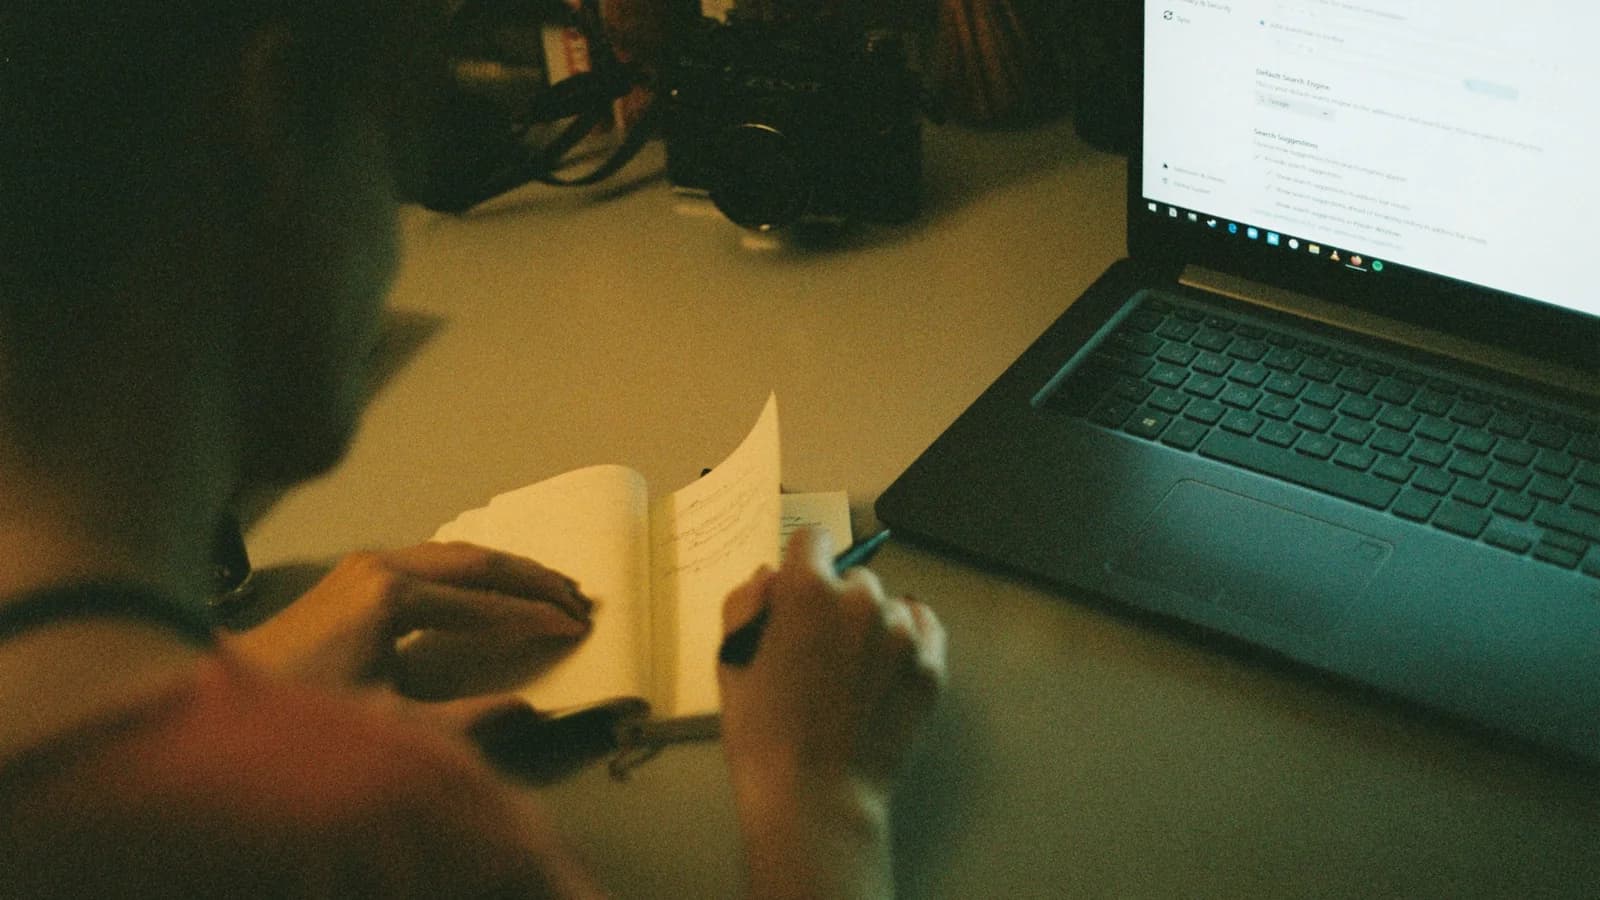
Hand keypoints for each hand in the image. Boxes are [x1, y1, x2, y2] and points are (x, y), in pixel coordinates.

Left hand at [227, 541, 592, 702]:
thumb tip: (524, 708)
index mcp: (392, 594)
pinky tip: (493, 589)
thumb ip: (462, 719)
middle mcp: (380, 565)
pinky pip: (432, 561)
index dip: (536, 618)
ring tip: (551, 589)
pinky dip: (473, 573)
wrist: (209, 701)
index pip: (485, 602)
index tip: (577, 629)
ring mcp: (363, 563)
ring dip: (505, 571)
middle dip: (534, 579)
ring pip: (455, 555)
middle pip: (477, 560)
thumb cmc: (301, 715)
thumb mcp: (387, 727)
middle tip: (580, 598)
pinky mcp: (353, 574)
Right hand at [717, 528, 946, 897]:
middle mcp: (861, 599)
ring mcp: (902, 633)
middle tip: (819, 649)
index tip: (797, 590)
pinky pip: (923, 626)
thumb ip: (746, 604)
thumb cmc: (763, 733)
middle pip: (852, 577)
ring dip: (871, 625)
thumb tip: (769, 576)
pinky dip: (907, 637)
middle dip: (835, 601)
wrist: (815, 798)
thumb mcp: (732, 661)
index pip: (812, 539)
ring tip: (851, 673)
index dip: (801, 563)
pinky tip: (885, 667)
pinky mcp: (931, 666)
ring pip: (887, 606)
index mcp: (807, 590)